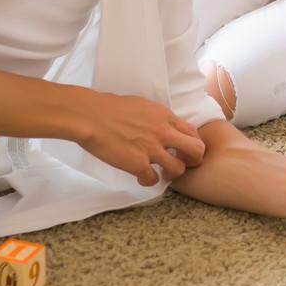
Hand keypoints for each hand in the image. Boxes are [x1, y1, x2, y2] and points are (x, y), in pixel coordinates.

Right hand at [74, 91, 206, 186]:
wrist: (90, 116)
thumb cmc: (109, 107)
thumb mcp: (142, 104)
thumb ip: (157, 117)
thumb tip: (161, 125)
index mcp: (165, 116)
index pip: (193, 132)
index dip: (192, 144)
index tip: (183, 150)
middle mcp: (163, 132)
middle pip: (196, 151)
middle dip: (192, 161)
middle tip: (180, 164)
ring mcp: (152, 149)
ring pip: (178, 169)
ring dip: (171, 174)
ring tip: (161, 173)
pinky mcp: (138, 164)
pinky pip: (153, 180)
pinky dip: (148, 181)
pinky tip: (140, 176)